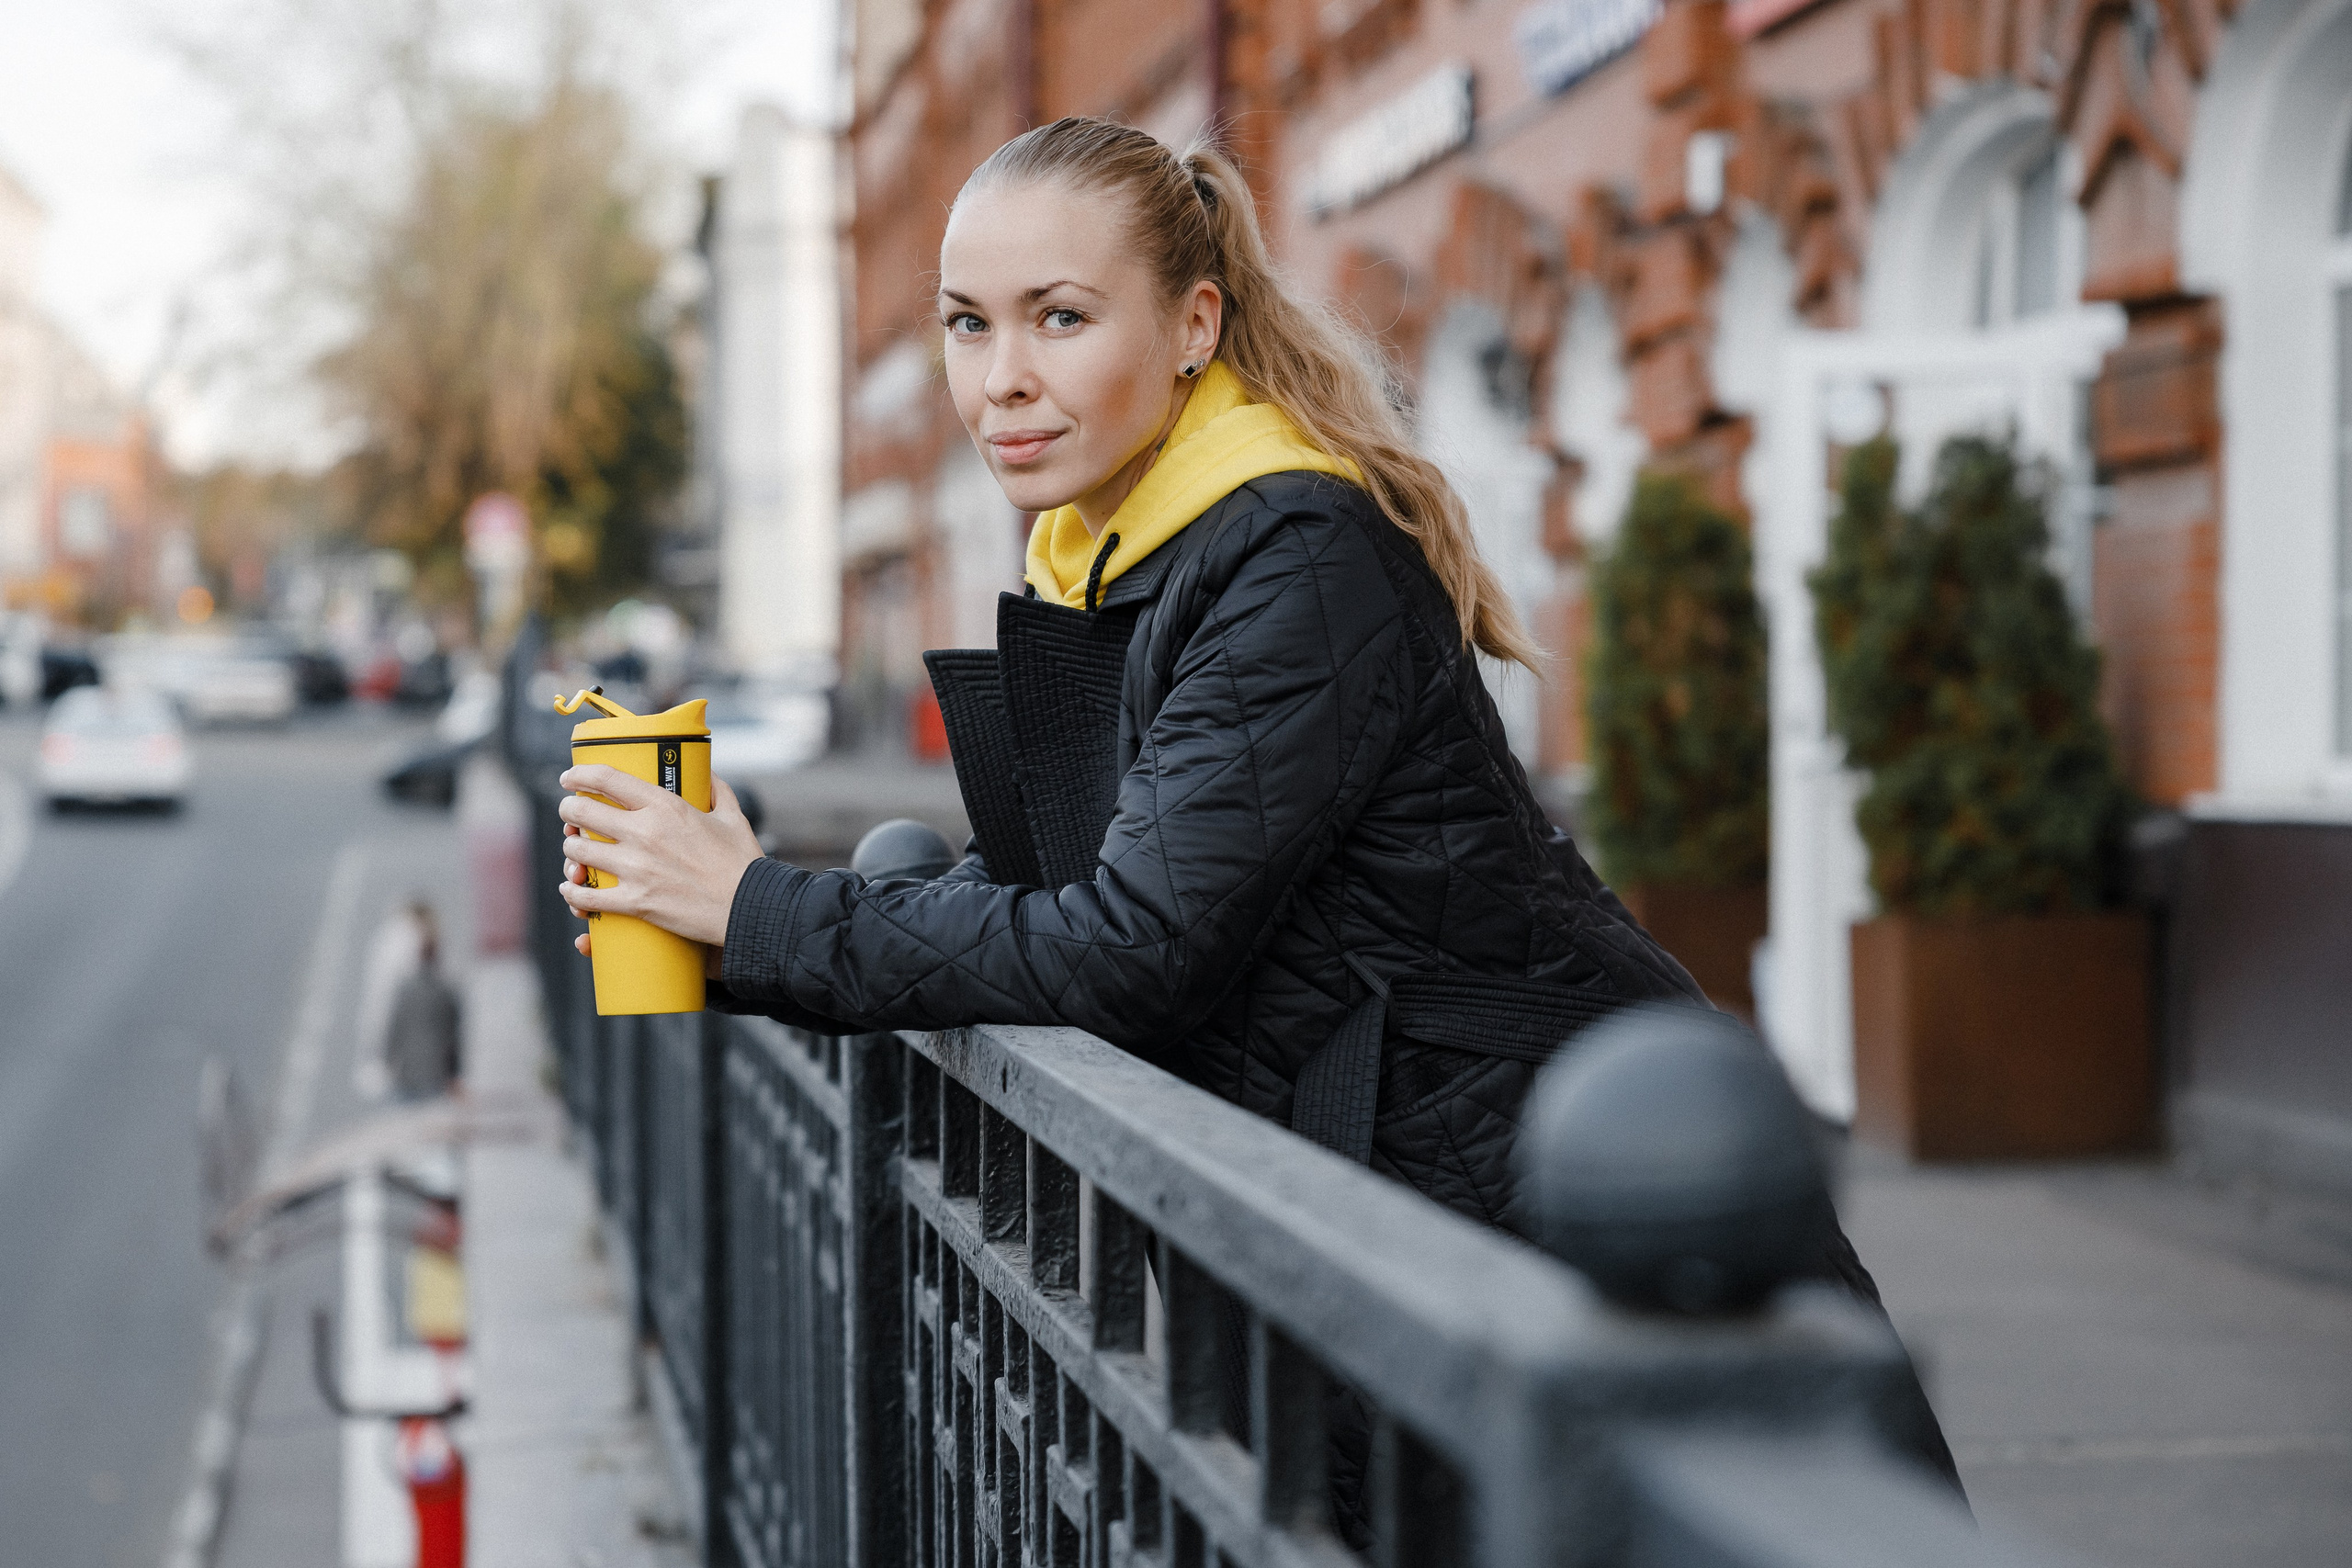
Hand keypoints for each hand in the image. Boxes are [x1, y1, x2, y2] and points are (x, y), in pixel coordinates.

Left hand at [558, 766, 763, 950]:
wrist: (750, 907)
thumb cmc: (743, 863)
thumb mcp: (732, 817)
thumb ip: (718, 791)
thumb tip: (709, 775)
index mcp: (665, 806)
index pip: (607, 779)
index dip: (579, 774)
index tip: (570, 778)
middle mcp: (644, 832)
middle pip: (582, 812)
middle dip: (569, 811)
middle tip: (570, 814)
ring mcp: (636, 868)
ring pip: (578, 851)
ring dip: (571, 849)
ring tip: (575, 850)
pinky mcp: (635, 902)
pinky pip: (587, 896)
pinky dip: (573, 892)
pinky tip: (571, 888)